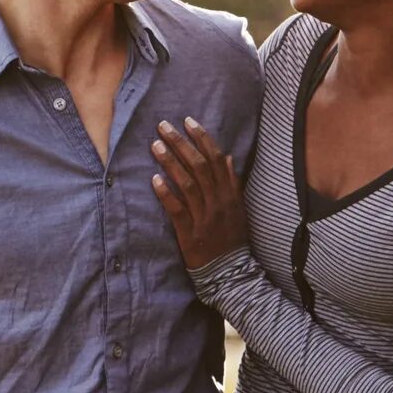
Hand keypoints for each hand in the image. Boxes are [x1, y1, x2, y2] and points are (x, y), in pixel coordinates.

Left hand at [150, 121, 246, 268]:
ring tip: (155, 146)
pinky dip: (166, 193)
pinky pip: (177, 209)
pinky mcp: (190, 233)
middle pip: (199, 166)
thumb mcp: (238, 207)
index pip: (216, 159)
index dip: (202, 138)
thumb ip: (232, 182)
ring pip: (187, 184)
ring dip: (170, 162)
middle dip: (181, 143)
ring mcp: (204, 217)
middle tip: (163, 126)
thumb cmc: (232, 237)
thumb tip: (227, 157)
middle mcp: (218, 201)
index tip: (188, 121)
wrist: (230, 271)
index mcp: (230, 193)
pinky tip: (154, 179)